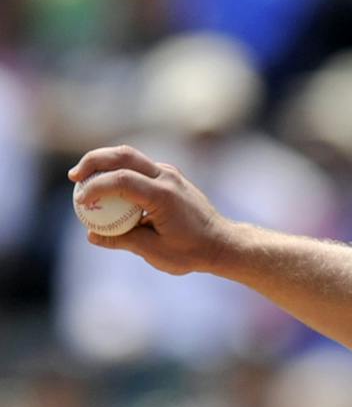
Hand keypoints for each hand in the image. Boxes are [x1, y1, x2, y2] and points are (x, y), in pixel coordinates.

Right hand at [69, 145, 234, 275]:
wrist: (223, 243)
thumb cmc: (193, 251)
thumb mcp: (156, 251)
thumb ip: (123, 240)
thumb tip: (92, 235)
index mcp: (164, 196)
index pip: (121, 180)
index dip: (96, 188)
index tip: (81, 202)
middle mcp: (167, 178)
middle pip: (123, 155)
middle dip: (93, 161)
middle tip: (74, 177)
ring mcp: (170, 174)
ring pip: (131, 156)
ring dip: (105, 162)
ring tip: (84, 178)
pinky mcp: (171, 176)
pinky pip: (140, 166)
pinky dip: (120, 170)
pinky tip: (108, 186)